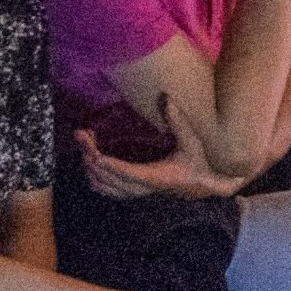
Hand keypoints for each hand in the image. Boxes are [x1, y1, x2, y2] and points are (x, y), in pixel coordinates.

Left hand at [76, 94, 241, 201]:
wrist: (208, 185)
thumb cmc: (201, 163)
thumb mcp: (193, 142)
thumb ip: (179, 121)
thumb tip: (166, 99)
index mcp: (155, 177)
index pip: (126, 173)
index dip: (107, 163)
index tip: (92, 151)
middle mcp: (143, 187)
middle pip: (108, 178)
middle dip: (90, 157)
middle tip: (81, 135)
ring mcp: (137, 192)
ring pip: (104, 186)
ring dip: (90, 168)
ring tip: (84, 144)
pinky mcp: (136, 192)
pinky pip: (108, 191)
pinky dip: (95, 179)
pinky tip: (91, 163)